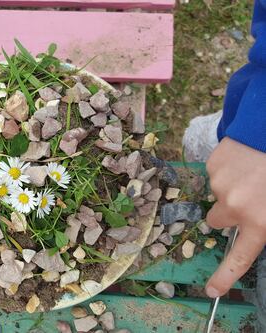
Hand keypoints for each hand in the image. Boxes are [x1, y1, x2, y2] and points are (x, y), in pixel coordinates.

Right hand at [205, 137, 265, 296]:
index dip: (225, 276)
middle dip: (226, 212)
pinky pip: (215, 173)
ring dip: (231, 186)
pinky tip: (243, 158)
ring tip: (252, 169)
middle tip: (245, 196)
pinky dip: (227, 168)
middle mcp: (236, 207)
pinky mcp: (213, 165)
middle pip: (216, 220)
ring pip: (218, 193)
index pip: (240, 257)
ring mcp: (220, 185)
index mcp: (260, 222)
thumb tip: (257, 225)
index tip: (211, 291)